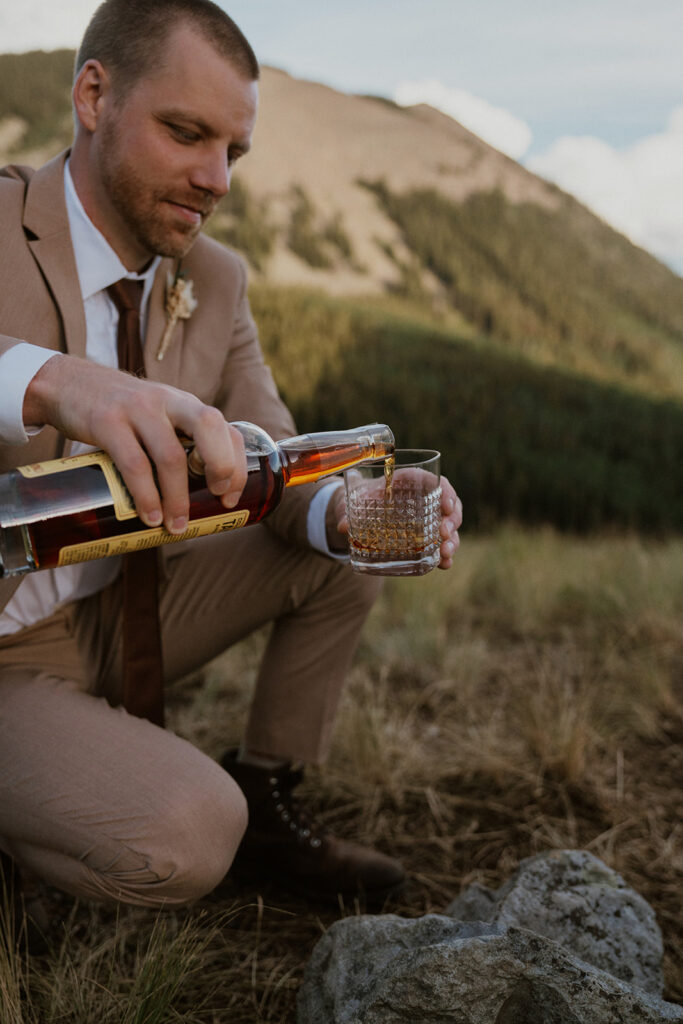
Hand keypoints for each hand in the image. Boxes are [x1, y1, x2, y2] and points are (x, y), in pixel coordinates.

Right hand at [23, 353, 247, 533]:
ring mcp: (137, 409)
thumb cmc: (118, 411)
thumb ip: (174, 442)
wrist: (65, 383)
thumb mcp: (155, 415)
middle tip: (215, 499)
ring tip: (175, 525)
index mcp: (184, 404)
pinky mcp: (107, 422)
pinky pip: (134, 464)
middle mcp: (167, 401)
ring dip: (177, 497)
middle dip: (221, 466)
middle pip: (209, 426)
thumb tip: (189, 501)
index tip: (230, 498)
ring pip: (170, 455)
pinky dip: (145, 495)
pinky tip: (148, 515)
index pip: (225, 427)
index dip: (237, 463)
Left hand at [327, 474, 461, 569]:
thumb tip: (342, 526)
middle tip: (443, 533)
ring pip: (449, 526)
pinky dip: (445, 555)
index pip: (434, 481)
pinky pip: (442, 544)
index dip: (445, 491)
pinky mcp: (427, 536)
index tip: (446, 504)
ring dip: (452, 539)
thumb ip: (347, 511)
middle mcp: (424, 499)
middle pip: (449, 504)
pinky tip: (445, 564)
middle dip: (452, 519)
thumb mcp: (352, 503)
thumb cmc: (361, 500)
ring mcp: (429, 518)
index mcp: (409, 482)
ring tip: (446, 553)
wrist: (360, 513)